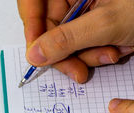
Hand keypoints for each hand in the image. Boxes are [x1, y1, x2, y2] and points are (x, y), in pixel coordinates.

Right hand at [17, 0, 133, 82]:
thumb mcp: (107, 22)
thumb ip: (67, 39)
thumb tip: (34, 54)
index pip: (33, 3)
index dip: (31, 27)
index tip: (37, 53)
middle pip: (49, 28)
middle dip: (67, 53)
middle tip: (78, 70)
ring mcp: (85, 11)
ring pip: (66, 42)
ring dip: (87, 56)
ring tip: (112, 53)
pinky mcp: (95, 25)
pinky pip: (82, 45)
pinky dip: (98, 54)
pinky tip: (117, 49)